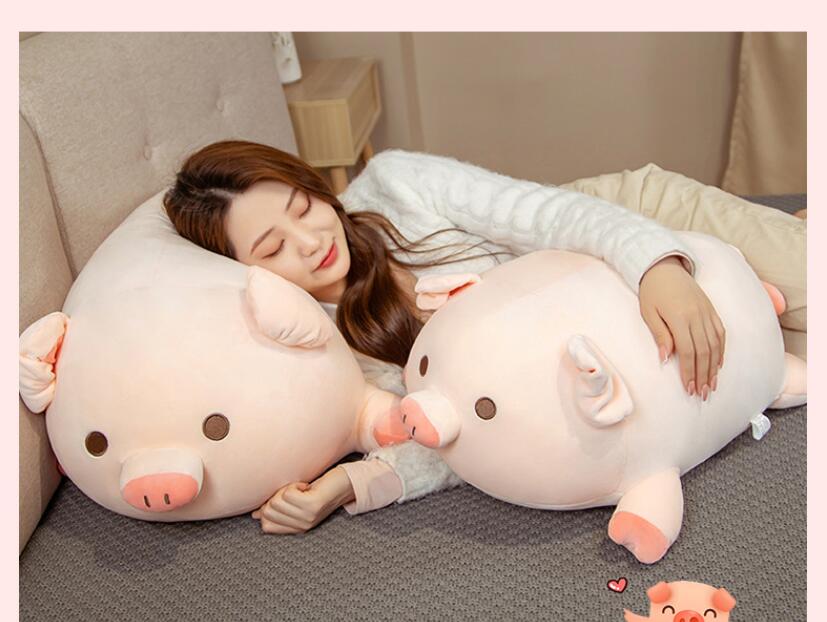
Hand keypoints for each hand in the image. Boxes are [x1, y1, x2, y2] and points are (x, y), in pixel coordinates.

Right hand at [251, 466, 355, 534]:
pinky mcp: (312, 506)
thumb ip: (279, 509)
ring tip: (301, 488)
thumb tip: (256, 515)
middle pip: (268, 511)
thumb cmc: (320, 489)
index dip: (266, 508)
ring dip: (286, 488)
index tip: (282, 497)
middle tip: (294, 491)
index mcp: (297, 527)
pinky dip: (294, 484)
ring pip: (275, 501)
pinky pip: (287, 493)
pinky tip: (306, 486)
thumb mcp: (297, 502)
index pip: (266, 526)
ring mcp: (307, 517)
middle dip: (276, 496)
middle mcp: (302, 526)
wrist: (347, 483)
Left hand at [639, 257, 725, 398]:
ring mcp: (707, 312)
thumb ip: (660, 335)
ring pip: (715, 345)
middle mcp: (697, 316)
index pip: (688, 351)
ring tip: (711, 385)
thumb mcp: (649, 312)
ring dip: (714, 368)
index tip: (689, 388)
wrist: (664, 266)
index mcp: (679, 317)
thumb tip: (666, 359)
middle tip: (702, 394)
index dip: (689, 372)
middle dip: (703, 375)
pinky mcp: (712, 309)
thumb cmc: (651, 291)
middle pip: (704, 351)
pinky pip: (721, 333)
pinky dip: (721, 351)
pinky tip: (718, 365)